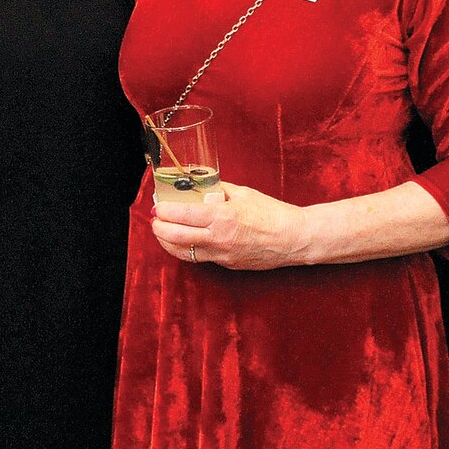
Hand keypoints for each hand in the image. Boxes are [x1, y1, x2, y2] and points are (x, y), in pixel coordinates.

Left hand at [150, 182, 308, 270]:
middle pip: (177, 237)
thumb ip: (219, 190)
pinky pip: (200, 258)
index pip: (183, 215)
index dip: (165, 211)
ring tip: (161, 232)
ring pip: (184, 252)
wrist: (294, 238)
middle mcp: (219, 238)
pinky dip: (186, 250)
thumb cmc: (272, 213)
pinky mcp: (227, 264)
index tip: (157, 206)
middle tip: (155, 220)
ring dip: (168, 242)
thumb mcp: (243, 193)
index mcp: (223, 217)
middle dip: (159, 228)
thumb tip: (200, 184)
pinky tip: (181, 242)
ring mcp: (223, 255)